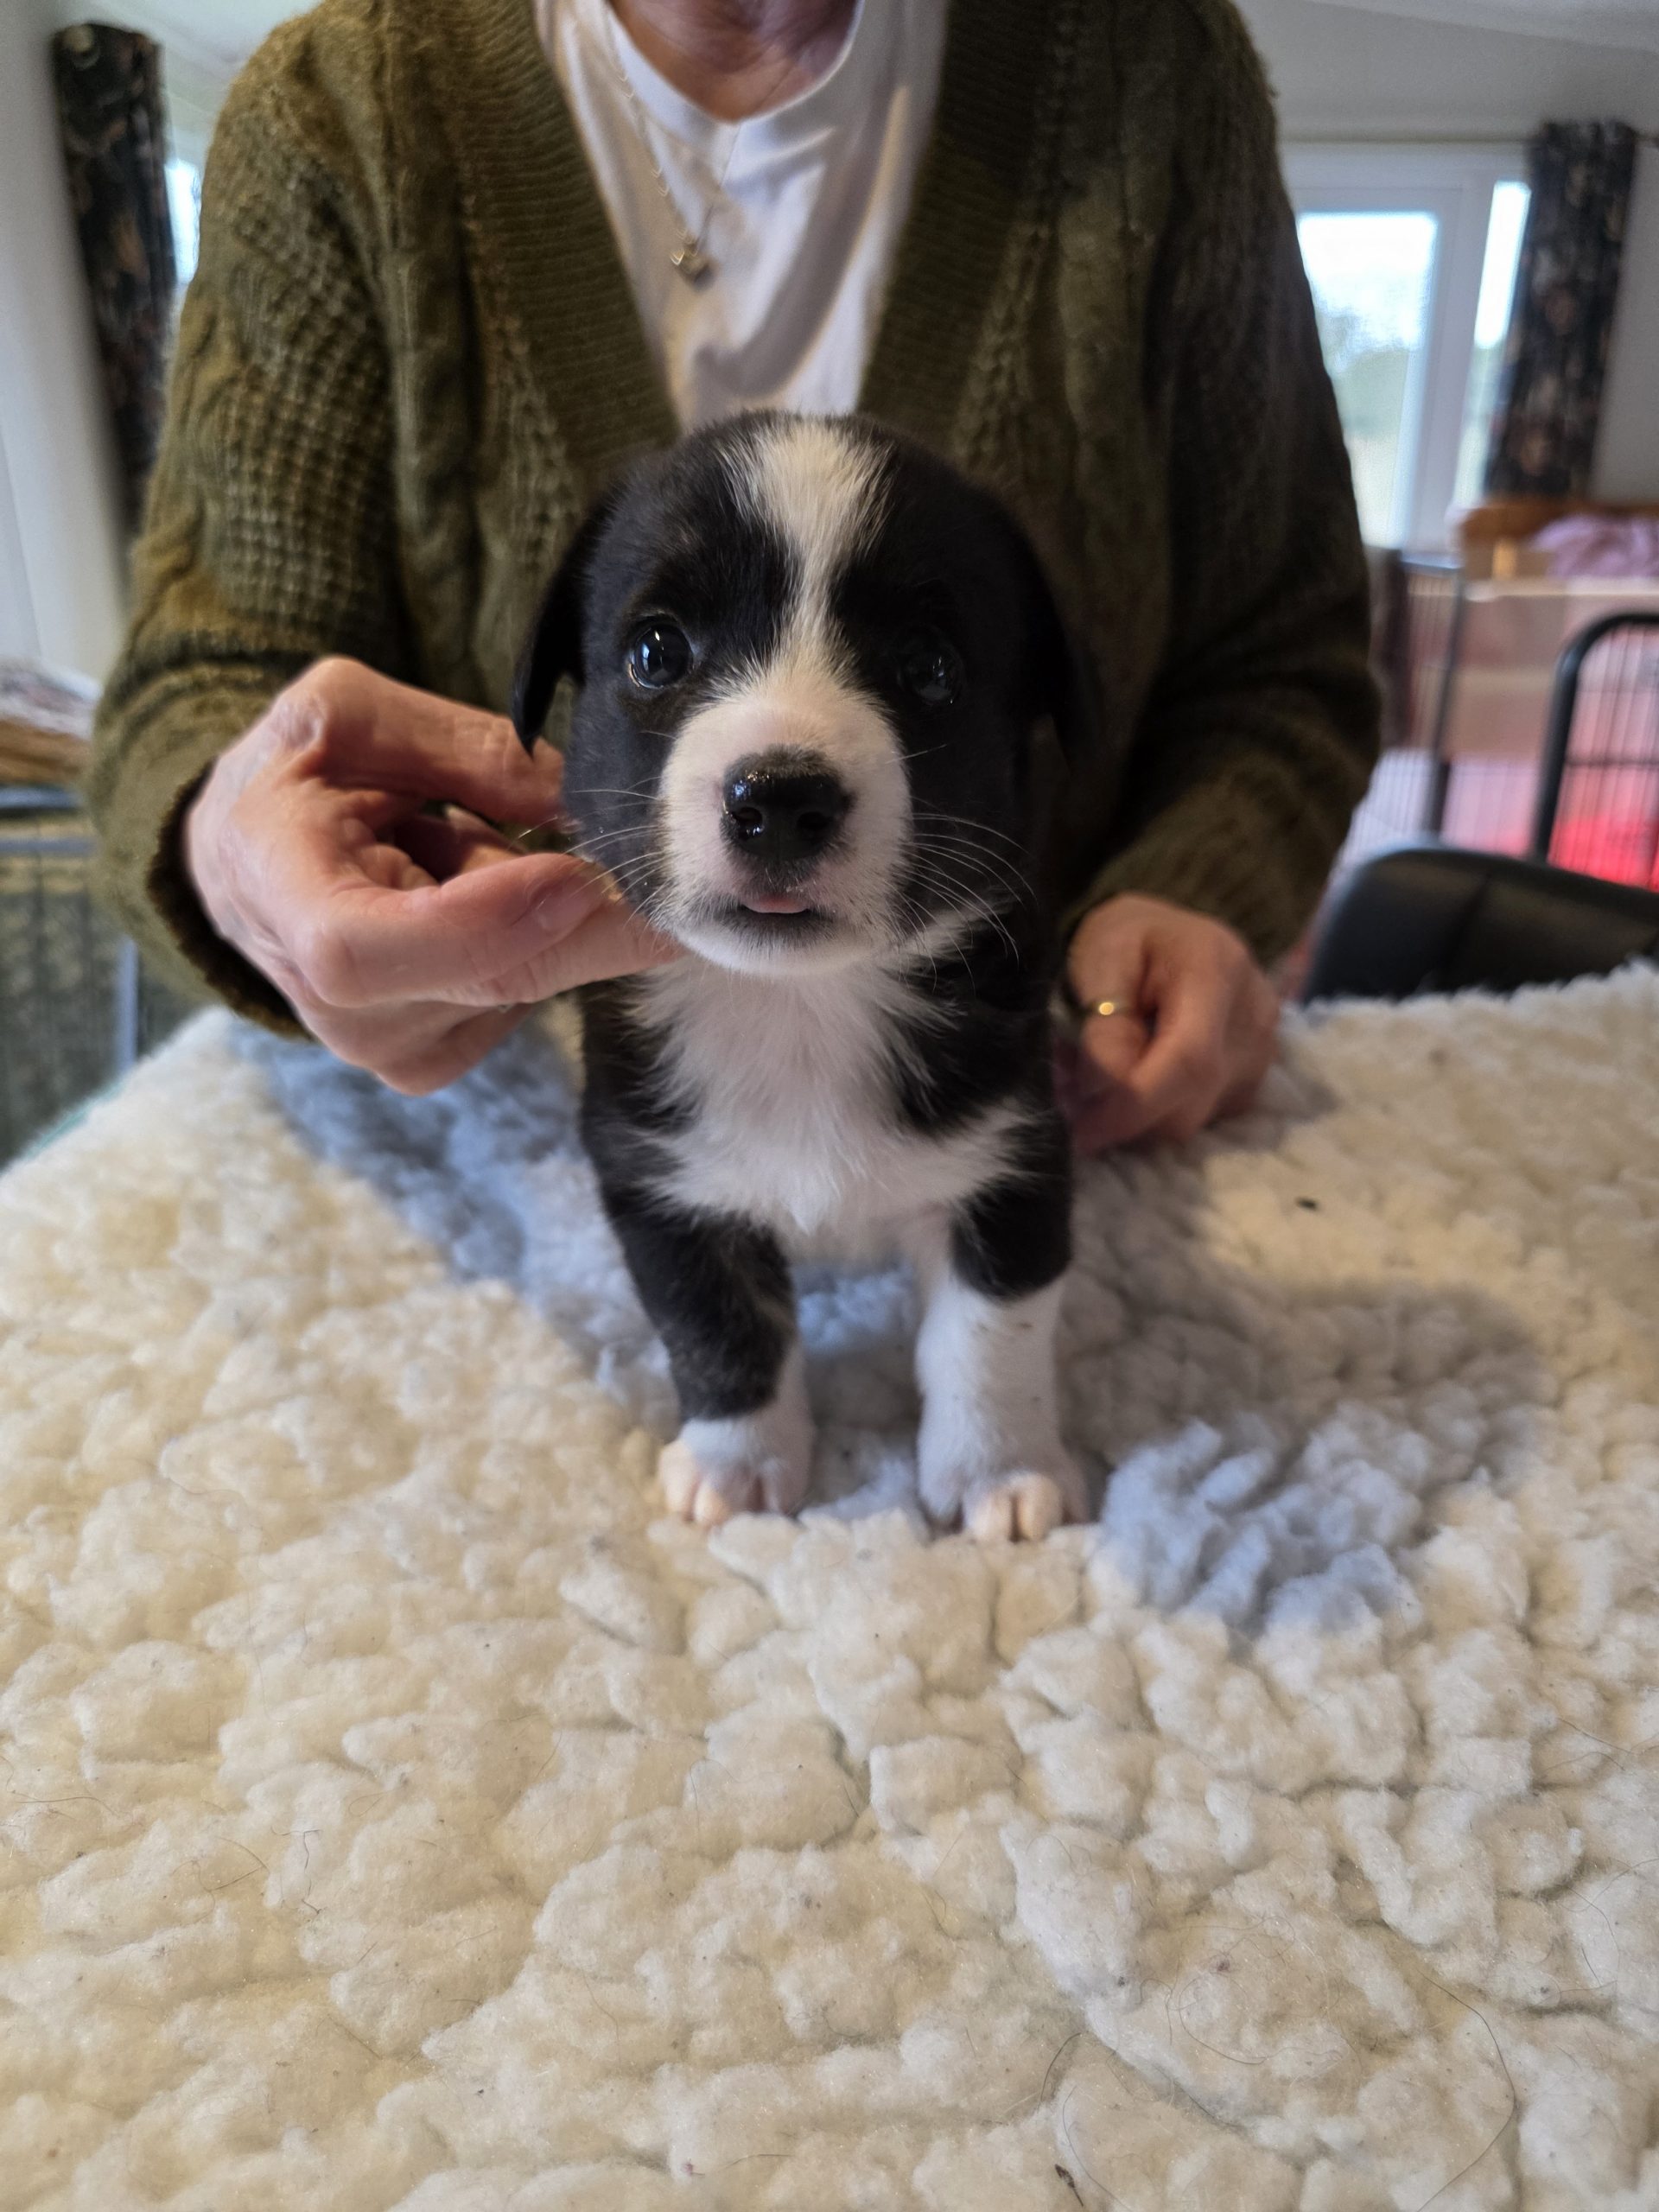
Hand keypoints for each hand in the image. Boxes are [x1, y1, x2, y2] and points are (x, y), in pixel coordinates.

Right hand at [184, 656, 675, 1092]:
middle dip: (591, 916)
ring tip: (455, 847)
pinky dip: (525, 942)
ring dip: (536, 908)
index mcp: (279, 896)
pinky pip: (523, 1002)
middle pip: (492, 976)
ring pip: (525, 978)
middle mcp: (328, 1001)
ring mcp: (382, 1046)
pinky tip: (466, 900)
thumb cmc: (292, 777)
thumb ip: (464, 747)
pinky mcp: (426, 1064)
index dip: (486, 918)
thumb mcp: (351, 713)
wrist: (245, 863)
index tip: (580, 873)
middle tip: (653, 852)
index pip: (368, 947)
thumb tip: (577, 797)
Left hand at [1059, 893, 1278, 1150]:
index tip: (1080, 1128)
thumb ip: (1103, 1022)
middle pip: (1191, 1101)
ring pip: (1192, 1120)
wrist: (1167, 934)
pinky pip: (1200, 1119)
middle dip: (1124, 1116)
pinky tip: (1135, 1081)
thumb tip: (1105, 1087)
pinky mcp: (1252, 1079)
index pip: (1189, 1061)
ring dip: (1137, 1118)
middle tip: (1072, 1098)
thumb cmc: (1126, 938)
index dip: (1133, 1104)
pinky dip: (1157, 1114)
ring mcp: (1261, 1052)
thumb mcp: (1100, 959)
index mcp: (1217, 971)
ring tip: (1098, 1081)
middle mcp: (1254, 1017)